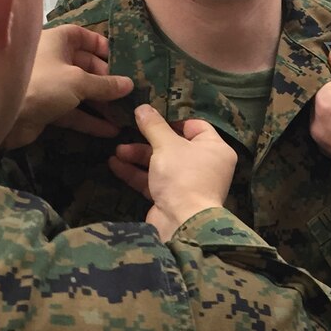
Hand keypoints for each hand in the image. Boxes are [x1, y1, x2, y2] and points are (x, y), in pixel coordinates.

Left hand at [3, 25, 133, 149]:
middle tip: (128, 93)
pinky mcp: (46, 108)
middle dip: (106, 80)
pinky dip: (89, 120)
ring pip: (80, 91)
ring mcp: (49, 85)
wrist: (4, 116)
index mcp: (56, 41)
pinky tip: (109, 131)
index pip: (81, 36)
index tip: (119, 58)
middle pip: (85, 66)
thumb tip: (129, 84)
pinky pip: (72, 111)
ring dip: (101, 104)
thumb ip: (105, 84)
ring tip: (124, 115)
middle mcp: (52, 60)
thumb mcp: (79, 81)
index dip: (99, 45)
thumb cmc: (44, 84)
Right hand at [108, 105, 236, 240]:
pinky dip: (137, 173)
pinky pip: (154, 181)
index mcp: (215, 149)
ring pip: (161, 163)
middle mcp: (205, 165)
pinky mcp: (172, 199)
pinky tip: (115, 164)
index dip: (174, 120)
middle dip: (149, 140)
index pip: (197, 126)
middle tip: (129, 132)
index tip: (153, 117)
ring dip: (139, 156)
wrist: (181, 223)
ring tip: (117, 150)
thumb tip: (142, 107)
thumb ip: (154, 125)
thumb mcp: (167, 145)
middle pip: (175, 145)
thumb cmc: (182, 176)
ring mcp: (188, 183)